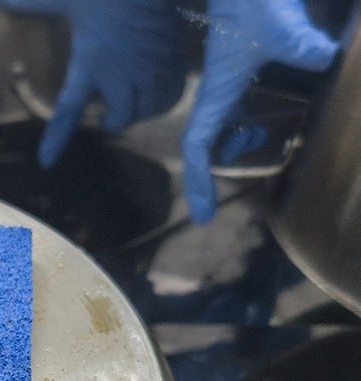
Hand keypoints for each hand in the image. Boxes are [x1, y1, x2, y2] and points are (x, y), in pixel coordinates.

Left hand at [0, 0, 186, 165]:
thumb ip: (31, 2)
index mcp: (90, 63)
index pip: (69, 110)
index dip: (57, 138)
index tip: (46, 162)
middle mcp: (121, 74)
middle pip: (120, 118)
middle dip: (113, 120)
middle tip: (106, 111)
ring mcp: (151, 67)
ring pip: (148, 110)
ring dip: (138, 111)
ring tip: (132, 100)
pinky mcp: (175, 56)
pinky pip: (173, 93)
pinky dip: (163, 98)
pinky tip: (156, 88)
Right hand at [183, 0, 338, 223]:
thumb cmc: (252, 1)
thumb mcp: (279, 24)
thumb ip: (301, 43)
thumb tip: (326, 56)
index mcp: (218, 91)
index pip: (199, 146)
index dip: (199, 182)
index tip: (204, 214)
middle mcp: (218, 93)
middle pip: (204, 144)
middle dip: (208, 172)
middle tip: (216, 203)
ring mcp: (227, 83)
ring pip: (219, 129)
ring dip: (232, 145)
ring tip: (257, 144)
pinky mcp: (239, 71)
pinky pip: (233, 111)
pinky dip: (243, 125)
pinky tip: (266, 122)